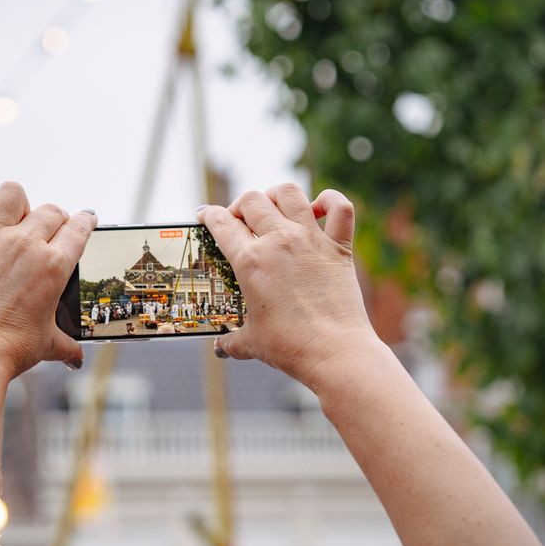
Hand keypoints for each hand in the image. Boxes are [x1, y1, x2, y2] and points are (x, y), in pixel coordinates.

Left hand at [0, 181, 95, 379]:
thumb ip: (67, 345)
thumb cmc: (10, 350)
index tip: (86, 219)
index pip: (79, 228)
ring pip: (11, 193)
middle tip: (48, 233)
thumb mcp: (47, 345)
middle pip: (50, 210)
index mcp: (53, 266)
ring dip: (17, 204)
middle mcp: (25, 246)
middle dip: (54, 219)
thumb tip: (77, 359)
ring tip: (13, 220)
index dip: (86, 221)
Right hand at [196, 184, 378, 390]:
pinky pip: (339, 207)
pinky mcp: (339, 247)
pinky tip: (319, 208)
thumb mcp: (251, 342)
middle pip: (251, 200)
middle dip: (239, 206)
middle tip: (238, 220)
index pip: (221, 223)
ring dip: (275, 195)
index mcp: (250, 261)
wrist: (334, 352)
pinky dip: (330, 201)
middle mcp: (279, 241)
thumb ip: (231, 339)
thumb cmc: (289, 347)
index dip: (208, 216)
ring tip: (272, 206)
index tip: (205, 216)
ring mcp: (310, 240)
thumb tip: (221, 346)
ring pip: (288, 193)